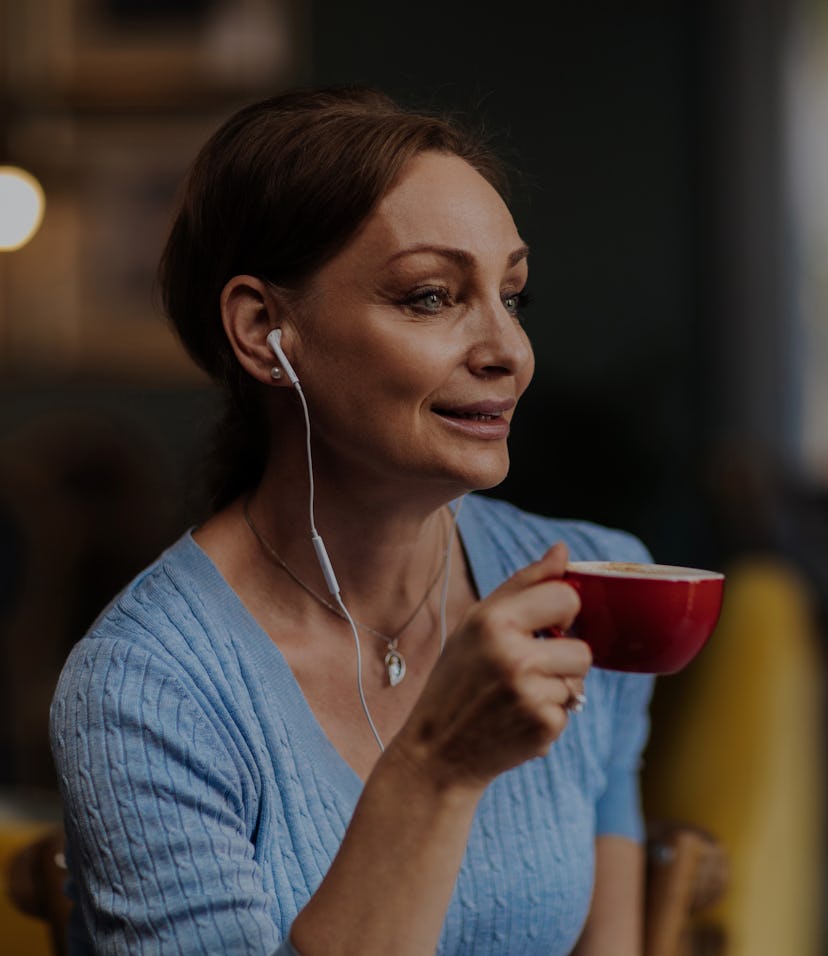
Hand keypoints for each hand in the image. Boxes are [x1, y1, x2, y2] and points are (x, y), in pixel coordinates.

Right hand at [394, 541, 590, 791]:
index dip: (562, 612)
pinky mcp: (543, 725)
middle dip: (564, 656)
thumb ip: (523, 583)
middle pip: (582, 645)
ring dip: (558, 687)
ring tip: (519, 694)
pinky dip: (550, 715)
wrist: (438, 751)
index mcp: (493, 619)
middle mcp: (512, 653)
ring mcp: (529, 692)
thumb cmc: (459, 679)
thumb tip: (562, 550)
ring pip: (579, 678)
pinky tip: (518, 718)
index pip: (566, 596)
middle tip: (530, 666)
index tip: (544, 626)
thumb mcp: (478, 623)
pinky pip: (571, 709)